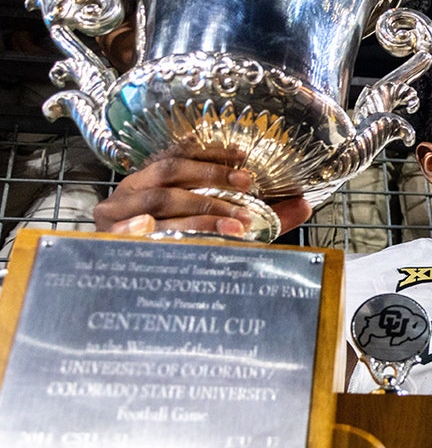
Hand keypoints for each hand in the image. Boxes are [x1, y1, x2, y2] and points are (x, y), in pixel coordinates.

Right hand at [93, 154, 311, 236]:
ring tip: (237, 223)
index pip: (180, 155)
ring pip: (160, 202)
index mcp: (154, 181)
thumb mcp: (228, 231)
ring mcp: (117, 217)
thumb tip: (305, 203)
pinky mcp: (110, 242)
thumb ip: (263, 217)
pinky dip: (153, 231)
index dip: (210, 154)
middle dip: (210, 177)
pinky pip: (136, 233)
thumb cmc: (186, 252)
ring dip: (201, 210)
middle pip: (170, 173)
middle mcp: (131, 193)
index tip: (242, 156)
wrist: (142, 293)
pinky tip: (171, 232)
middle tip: (246, 186)